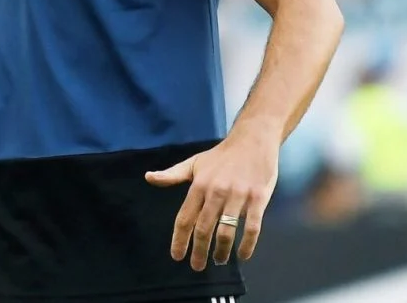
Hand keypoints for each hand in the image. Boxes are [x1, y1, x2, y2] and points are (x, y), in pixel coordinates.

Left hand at [145, 124, 280, 270]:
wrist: (252, 140)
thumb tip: (148, 177)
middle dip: (199, 251)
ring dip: (221, 251)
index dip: (180, 240)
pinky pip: (252, 228)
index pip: (185, 218)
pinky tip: (243, 256)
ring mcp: (238, 196)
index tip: (177, 256)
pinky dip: (247, 245)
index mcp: (199, 185)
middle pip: (204, 229)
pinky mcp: (258, 199)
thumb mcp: (194, 162)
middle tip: (196, 266)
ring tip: (218, 261)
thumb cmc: (221, 155)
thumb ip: (172, 174)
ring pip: (226, 232)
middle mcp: (216, 192)